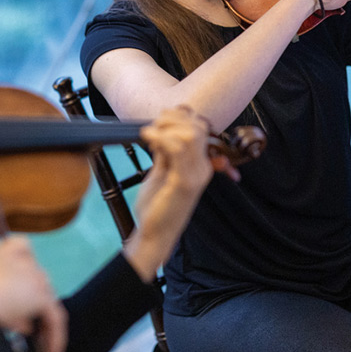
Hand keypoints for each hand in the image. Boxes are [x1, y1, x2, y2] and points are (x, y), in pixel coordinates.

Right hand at [0, 236, 66, 351]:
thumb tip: (18, 321)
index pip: (20, 246)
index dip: (25, 265)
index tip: (23, 287)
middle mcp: (16, 259)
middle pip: (37, 278)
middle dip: (32, 302)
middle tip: (26, 325)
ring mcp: (31, 275)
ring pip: (47, 299)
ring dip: (44, 321)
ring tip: (40, 343)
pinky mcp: (41, 295)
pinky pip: (55, 318)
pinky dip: (56, 337)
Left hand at [123, 106, 220, 281]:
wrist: (155, 235)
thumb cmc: (157, 206)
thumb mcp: (161, 172)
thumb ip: (164, 152)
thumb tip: (160, 131)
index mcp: (200, 164)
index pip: (200, 126)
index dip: (179, 116)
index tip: (158, 123)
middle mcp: (202, 167)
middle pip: (198, 126)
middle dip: (172, 118)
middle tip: (153, 128)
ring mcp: (195, 174)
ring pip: (191, 134)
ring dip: (166, 127)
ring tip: (149, 134)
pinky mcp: (184, 182)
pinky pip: (179, 149)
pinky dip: (161, 138)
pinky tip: (148, 138)